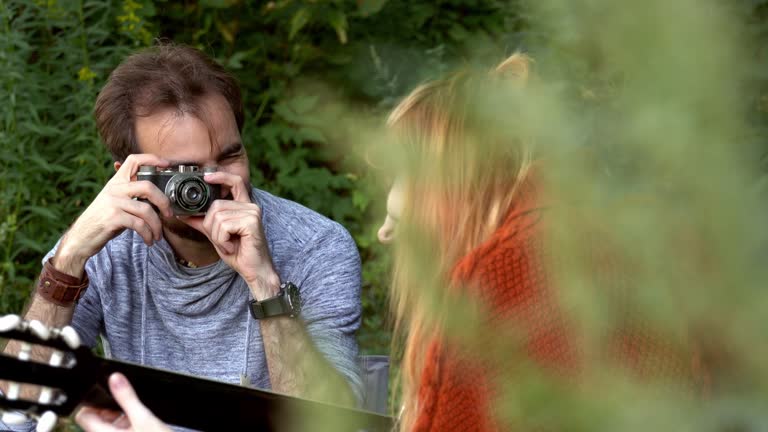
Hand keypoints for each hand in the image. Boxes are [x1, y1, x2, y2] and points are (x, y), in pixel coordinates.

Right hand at [54, 154, 172, 276]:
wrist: (80, 239)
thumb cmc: (102, 221)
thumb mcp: (115, 202)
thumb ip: (131, 194)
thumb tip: (158, 194)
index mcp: (116, 182)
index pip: (133, 160)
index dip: (152, 159)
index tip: (167, 164)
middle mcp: (114, 189)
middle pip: (148, 186)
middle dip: (164, 201)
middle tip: (169, 214)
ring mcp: (112, 203)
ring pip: (146, 209)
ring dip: (157, 225)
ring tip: (157, 235)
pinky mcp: (112, 218)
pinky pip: (139, 224)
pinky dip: (148, 234)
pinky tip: (149, 240)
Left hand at [75, 373, 170, 431]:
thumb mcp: (143, 418)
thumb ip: (127, 398)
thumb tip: (115, 378)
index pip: (82, 414)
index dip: (93, 401)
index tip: (108, 394)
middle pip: (94, 420)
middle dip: (109, 410)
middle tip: (127, 407)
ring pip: (104, 428)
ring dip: (117, 419)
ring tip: (135, 418)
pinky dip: (123, 427)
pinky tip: (138, 426)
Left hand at [179, 171, 278, 298]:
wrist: (253, 270)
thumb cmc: (238, 252)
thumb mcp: (216, 235)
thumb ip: (202, 222)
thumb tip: (182, 213)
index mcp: (244, 206)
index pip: (234, 182)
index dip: (220, 176)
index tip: (206, 177)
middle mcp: (250, 206)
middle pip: (216, 205)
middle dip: (211, 226)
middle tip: (223, 241)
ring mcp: (252, 213)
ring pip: (218, 217)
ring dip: (217, 236)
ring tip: (229, 244)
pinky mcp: (251, 222)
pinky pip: (224, 226)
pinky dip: (222, 240)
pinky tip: (233, 246)